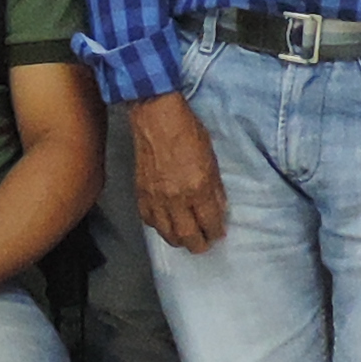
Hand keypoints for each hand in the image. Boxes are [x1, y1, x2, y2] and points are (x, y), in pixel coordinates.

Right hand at [128, 92, 226, 250]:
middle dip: (198, 244)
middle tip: (203, 244)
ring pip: (167, 233)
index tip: (218, 234)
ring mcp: (156, 197)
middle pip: (188, 236)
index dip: (216, 232)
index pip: (210, 223)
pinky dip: (158, 227)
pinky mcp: (141, 193)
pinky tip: (164, 224)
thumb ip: (215, 187)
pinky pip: (149, 221)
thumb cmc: (187, 130)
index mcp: (198, 187)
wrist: (156, 116)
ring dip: (178, 240)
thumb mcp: (211, 157)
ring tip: (185, 239)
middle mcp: (176, 198)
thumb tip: (219, 208)